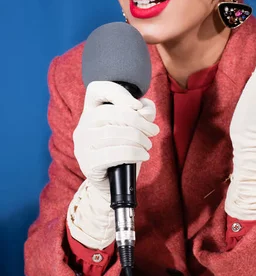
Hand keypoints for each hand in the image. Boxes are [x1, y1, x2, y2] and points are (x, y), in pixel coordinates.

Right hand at [68, 82, 158, 249]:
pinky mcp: (88, 163)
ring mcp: (82, 145)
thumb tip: (146, 109)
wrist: (112, 185)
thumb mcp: (135, 131)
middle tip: (152, 131)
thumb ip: (142, 115)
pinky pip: (114, 154)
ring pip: (114, 133)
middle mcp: (82, 126)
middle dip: (138, 121)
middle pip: (111, 113)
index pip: (96, 90)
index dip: (117, 93)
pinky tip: (144, 155)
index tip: (136, 105)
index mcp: (91, 112)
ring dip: (138, 138)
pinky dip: (134, 153)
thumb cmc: (122, 154)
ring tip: (148, 145)